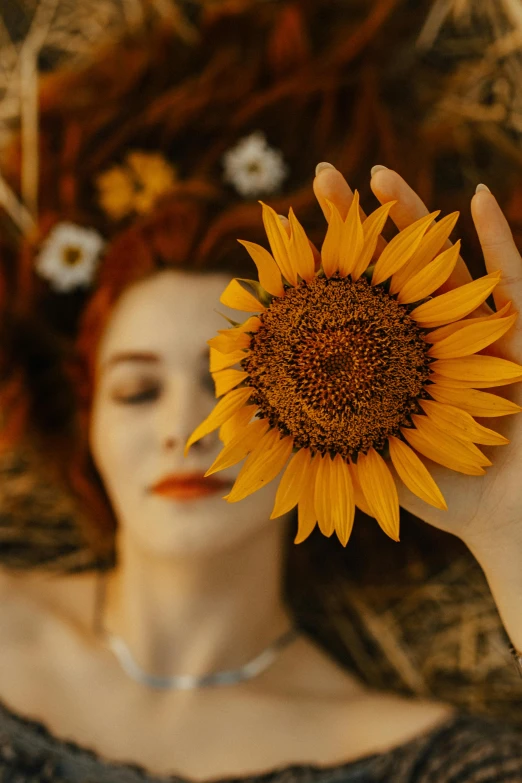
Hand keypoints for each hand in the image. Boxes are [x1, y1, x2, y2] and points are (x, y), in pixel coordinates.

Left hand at [313, 163, 521, 553]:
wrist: (499, 516)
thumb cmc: (432, 491)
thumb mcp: (363, 455)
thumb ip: (316, 432)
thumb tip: (247, 413)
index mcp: (392, 358)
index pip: (353, 297)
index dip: (324, 260)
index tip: (286, 226)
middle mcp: (430, 335)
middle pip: (391, 265)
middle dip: (360, 221)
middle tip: (324, 176)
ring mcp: (473, 332)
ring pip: (441, 260)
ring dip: (414, 217)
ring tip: (379, 176)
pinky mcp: (519, 338)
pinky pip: (511, 282)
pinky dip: (497, 239)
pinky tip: (475, 199)